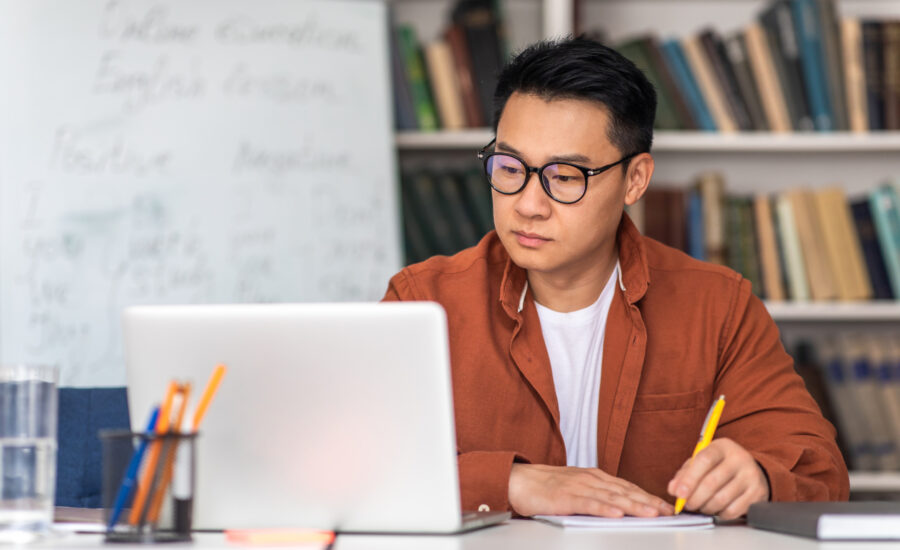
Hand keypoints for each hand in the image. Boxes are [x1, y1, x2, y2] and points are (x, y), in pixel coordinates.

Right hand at [508, 463, 673, 517]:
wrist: (520, 481)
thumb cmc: (548, 487)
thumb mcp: (578, 488)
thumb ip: (598, 496)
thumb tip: (621, 508)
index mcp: (595, 477)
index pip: (627, 487)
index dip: (648, 497)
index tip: (666, 507)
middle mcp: (590, 479)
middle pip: (624, 491)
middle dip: (648, 502)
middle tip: (667, 511)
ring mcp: (579, 486)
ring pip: (611, 497)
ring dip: (633, 505)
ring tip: (650, 513)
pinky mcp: (566, 497)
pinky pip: (588, 503)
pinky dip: (604, 508)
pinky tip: (616, 514)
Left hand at [667, 438, 769, 518]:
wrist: (751, 470)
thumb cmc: (720, 466)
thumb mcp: (702, 461)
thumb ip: (685, 473)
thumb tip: (673, 489)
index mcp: (722, 447)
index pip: (704, 460)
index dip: (689, 479)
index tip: (679, 493)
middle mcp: (739, 458)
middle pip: (711, 482)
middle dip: (695, 498)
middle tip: (688, 505)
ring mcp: (751, 476)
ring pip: (722, 499)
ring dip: (706, 507)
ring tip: (701, 506)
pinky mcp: (758, 493)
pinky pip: (734, 510)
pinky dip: (720, 513)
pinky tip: (717, 509)